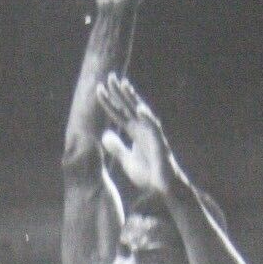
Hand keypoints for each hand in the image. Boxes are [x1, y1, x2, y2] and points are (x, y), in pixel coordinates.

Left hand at [98, 75, 178, 197]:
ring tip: (124, 85)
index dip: (109, 102)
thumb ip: (117, 148)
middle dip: (119, 92)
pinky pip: (154, 128)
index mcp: (134, 132)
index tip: (98, 89)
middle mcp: (143, 129)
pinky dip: (147, 118)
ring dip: (133, 99)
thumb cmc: (149, 173)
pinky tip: (140, 108)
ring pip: (141, 112)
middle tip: (110, 76)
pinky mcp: (160, 143)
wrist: (164, 188)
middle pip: (129, 107)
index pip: (119, 113)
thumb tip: (104, 135)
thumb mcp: (127, 160)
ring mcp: (152, 134)